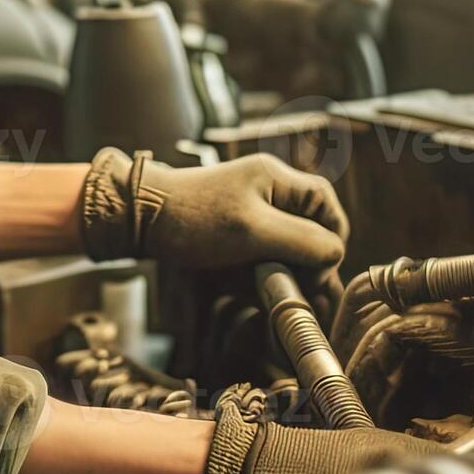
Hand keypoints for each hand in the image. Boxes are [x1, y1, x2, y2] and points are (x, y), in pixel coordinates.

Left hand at [78, 149, 350, 273]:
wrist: (138, 220)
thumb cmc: (192, 219)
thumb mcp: (254, 231)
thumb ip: (302, 241)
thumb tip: (335, 254)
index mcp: (278, 180)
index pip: (327, 207)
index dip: (329, 239)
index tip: (317, 270)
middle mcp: (269, 193)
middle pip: (310, 231)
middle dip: (307, 264)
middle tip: (298, 291)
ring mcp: (251, 213)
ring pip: (287, 250)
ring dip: (283, 274)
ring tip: (270, 293)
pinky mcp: (234, 234)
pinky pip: (262, 258)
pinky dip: (261, 277)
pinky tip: (250, 291)